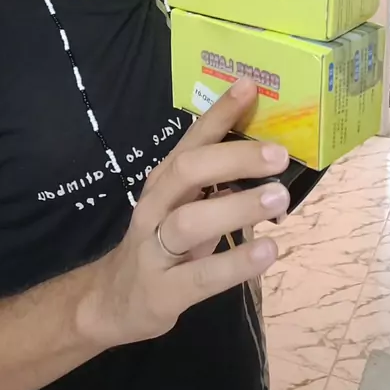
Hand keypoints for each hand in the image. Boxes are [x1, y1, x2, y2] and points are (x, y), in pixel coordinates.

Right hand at [82, 78, 288, 348]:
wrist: (112, 302)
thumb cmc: (160, 245)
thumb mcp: (183, 208)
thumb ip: (216, 185)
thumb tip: (266, 159)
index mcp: (164, 182)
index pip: (191, 139)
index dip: (219, 113)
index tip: (250, 87)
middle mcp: (155, 207)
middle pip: (188, 172)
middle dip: (234, 158)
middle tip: (278, 154)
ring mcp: (154, 250)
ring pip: (190, 221)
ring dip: (237, 207)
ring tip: (278, 198)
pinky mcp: (163, 292)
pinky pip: (202, 276)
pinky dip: (236, 262)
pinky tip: (268, 251)